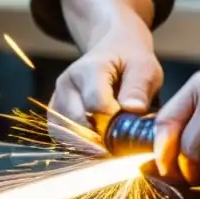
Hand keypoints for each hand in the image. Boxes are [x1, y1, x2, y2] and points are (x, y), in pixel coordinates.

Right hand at [48, 15, 162, 152]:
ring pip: (64, 134)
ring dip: (88, 145)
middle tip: (123, 144)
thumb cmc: (131, 61)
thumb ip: (138, 88)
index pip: (96, 104)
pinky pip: (60, 137)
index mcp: (88, 69)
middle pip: (76, 123)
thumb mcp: (145, 68)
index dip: (115, 121)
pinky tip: (99, 145)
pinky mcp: (55, 113)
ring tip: (112, 145)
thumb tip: (133, 110)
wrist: (115, 52)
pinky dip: (79, 146)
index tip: (131, 126)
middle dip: (101, 139)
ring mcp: (57, 99)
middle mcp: (66, 84)